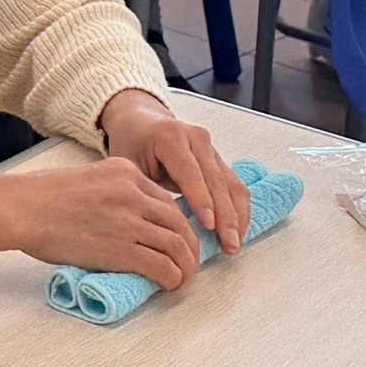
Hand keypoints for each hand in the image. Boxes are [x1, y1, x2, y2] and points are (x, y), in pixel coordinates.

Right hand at [0, 156, 202, 288]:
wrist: (23, 209)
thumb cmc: (41, 198)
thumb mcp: (86, 180)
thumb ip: (111, 194)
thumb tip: (125, 222)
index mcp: (125, 172)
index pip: (166, 200)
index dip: (178, 224)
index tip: (179, 238)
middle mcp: (133, 193)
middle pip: (179, 222)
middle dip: (190, 245)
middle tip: (188, 261)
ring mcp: (130, 220)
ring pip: (177, 245)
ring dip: (186, 266)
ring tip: (182, 277)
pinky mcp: (123, 249)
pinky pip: (162, 265)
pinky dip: (172, 278)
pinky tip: (170, 285)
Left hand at [101, 89, 250, 256]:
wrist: (142, 122)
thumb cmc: (132, 144)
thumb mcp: (128, 165)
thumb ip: (145, 192)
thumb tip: (160, 229)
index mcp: (171, 136)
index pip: (190, 172)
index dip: (201, 200)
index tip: (209, 225)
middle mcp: (196, 139)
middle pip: (216, 181)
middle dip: (226, 216)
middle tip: (228, 244)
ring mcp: (211, 149)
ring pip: (231, 185)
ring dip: (236, 217)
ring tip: (233, 244)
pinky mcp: (219, 161)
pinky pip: (234, 186)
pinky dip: (237, 210)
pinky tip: (235, 231)